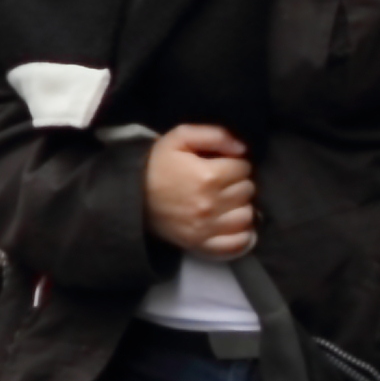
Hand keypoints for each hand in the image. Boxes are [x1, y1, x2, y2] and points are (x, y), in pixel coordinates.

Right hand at [144, 124, 256, 257]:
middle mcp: (211, 204)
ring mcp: (207, 228)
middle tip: (224, 181)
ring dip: (241, 206)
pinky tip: (231, 223)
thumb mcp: (179, 138)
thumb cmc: (157, 164)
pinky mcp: (202, 245)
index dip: (235, 163)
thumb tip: (243, 147)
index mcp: (208, 176)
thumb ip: (213, 135)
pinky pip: (237, 244)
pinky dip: (241, 235)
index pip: (244, 168)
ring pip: (247, 216)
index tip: (223, 164)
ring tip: (227, 201)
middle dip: (239, 182)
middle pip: (248, 191)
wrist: (131, 195)